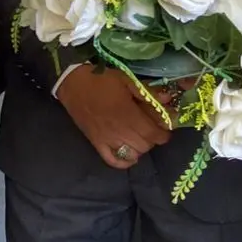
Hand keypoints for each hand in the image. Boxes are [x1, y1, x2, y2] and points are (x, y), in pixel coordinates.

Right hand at [57, 66, 171, 169]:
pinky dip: (124, 162)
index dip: (164, 134)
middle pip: (145, 145)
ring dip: (140, 148)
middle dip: (153, 139)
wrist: (73, 83)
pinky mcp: (97, 143)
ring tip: (139, 137)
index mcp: (128, 114)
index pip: (154, 134)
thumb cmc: (101, 80)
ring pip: (133, 154)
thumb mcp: (126, 80)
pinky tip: (130, 155)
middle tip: (151, 128)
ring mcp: (107, 139)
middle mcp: (119, 130)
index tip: (165, 127)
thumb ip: (147, 92)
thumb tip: (168, 99)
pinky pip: (113, 160)